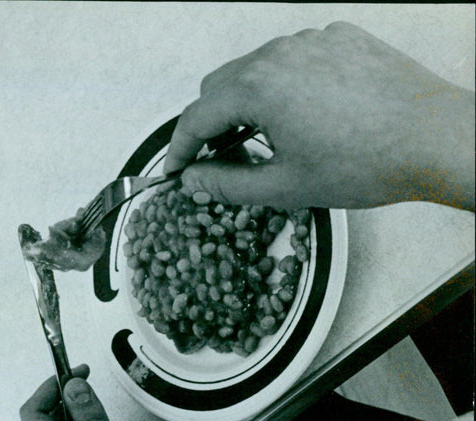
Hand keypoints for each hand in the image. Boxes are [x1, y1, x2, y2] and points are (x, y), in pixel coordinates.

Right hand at [165, 22, 474, 210]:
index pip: (196, 116)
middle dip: (212, 123)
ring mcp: (312, 41)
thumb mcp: (284, 187)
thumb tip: (194, 179)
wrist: (434, 139)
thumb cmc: (370, 161)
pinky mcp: (340, 39)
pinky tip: (305, 116)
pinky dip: (285, 85)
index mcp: (258, 87)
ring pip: (255, 69)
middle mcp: (280, 53)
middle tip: (221, 158)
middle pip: (219, 86)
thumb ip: (226, 184)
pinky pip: (294, 58)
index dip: (180, 148)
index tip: (179, 167)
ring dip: (247, 103)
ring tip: (268, 140)